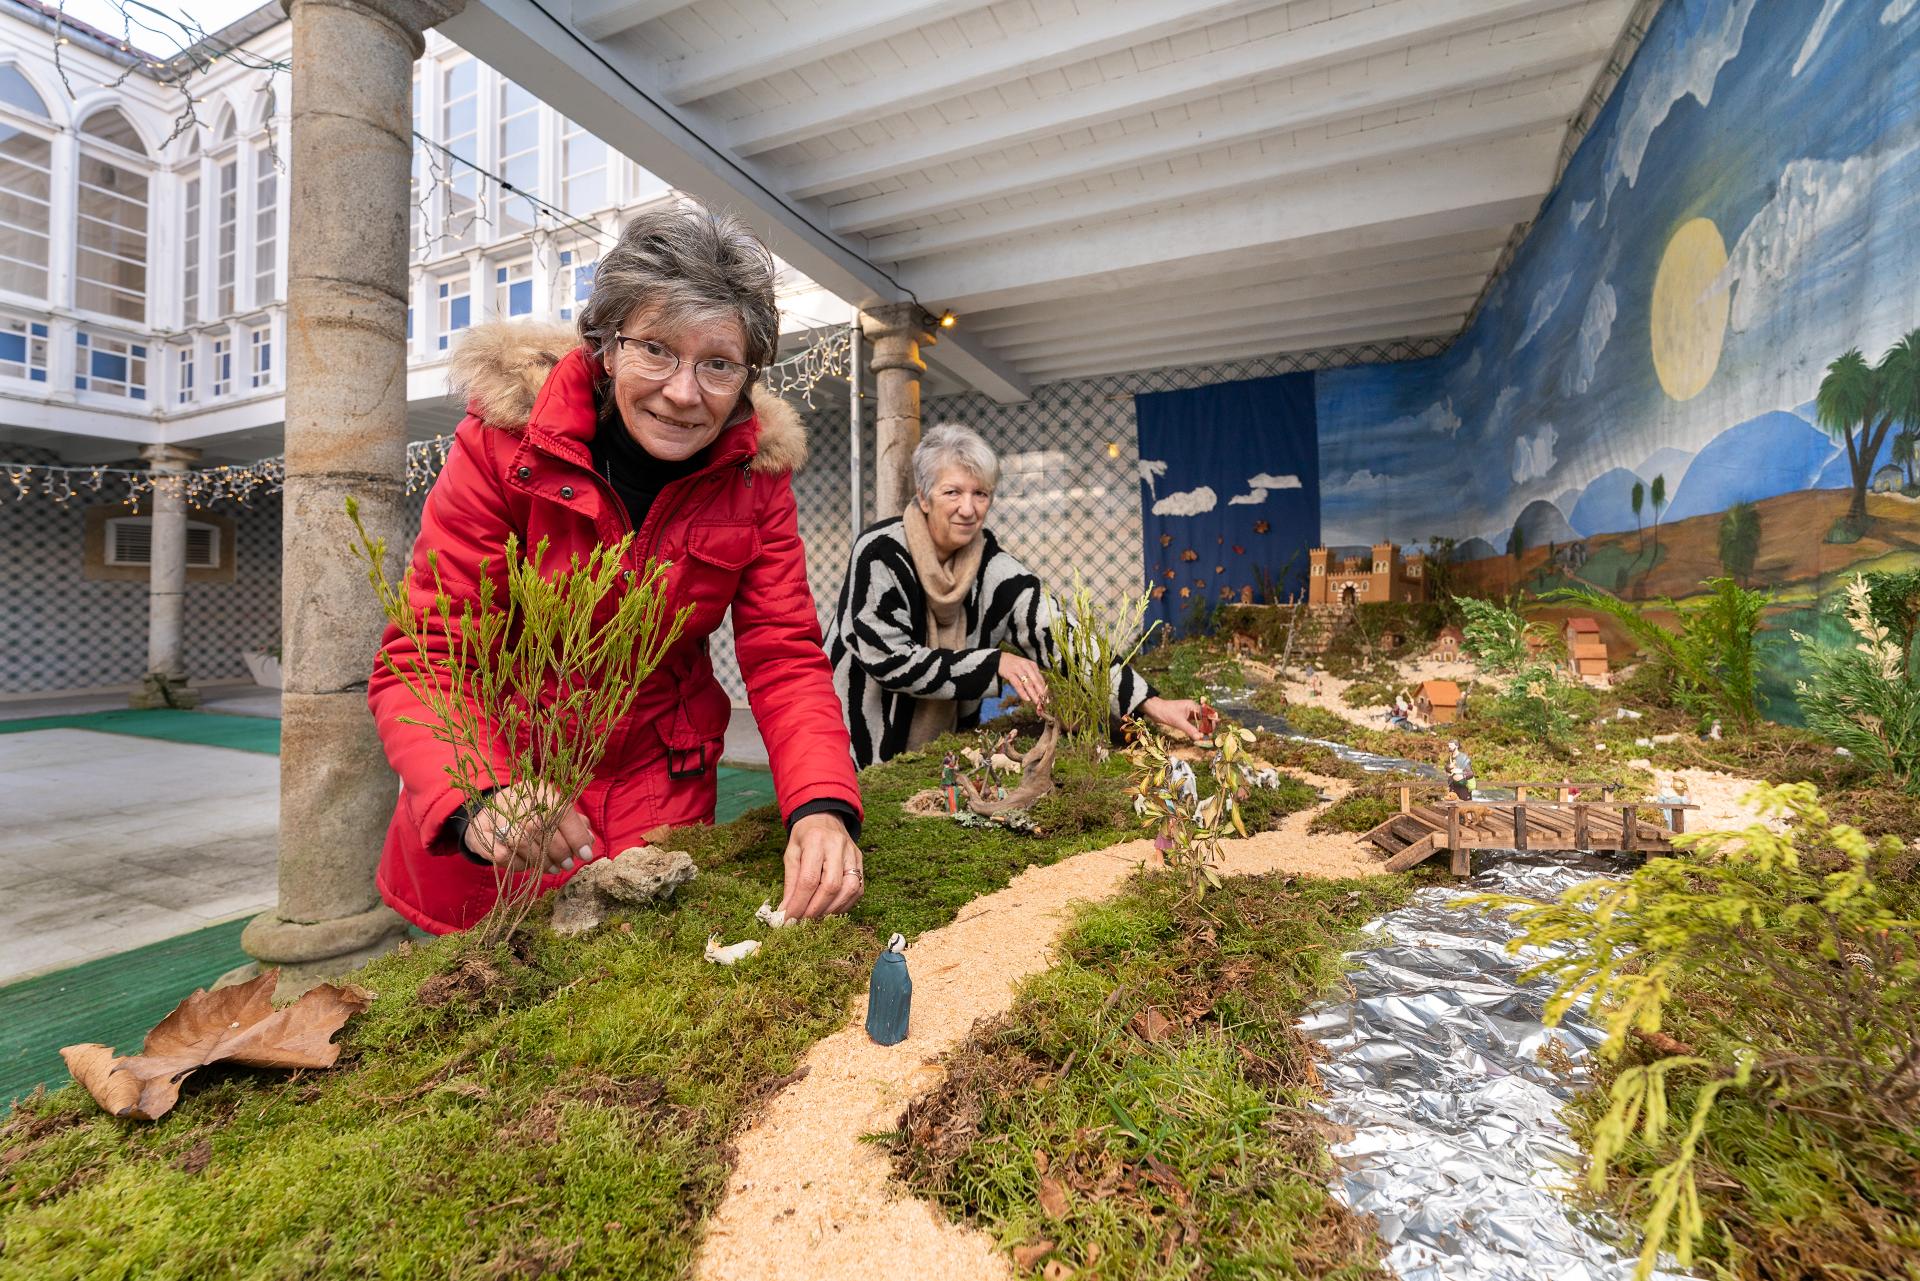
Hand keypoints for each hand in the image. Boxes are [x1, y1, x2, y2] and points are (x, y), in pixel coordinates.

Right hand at [462, 781, 593, 874]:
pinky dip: (519, 864)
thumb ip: (574, 824)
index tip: (585, 854)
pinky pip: (503, 854)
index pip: (561, 811)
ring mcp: (496, 815)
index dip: (576, 835)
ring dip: (541, 860)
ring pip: (523, 841)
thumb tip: (590, 840)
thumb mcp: (554, 813)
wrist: (488, 815)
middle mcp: (517, 799)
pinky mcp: (481, 833)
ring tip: (553, 868)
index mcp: (539, 790)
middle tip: (567, 864)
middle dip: (559, 851)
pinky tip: (528, 865)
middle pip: (542, 827)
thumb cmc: (530, 814)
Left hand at [778, 812, 864, 919]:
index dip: (799, 903)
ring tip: (816, 919)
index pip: (809, 879)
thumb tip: (786, 911)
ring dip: (832, 910)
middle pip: (831, 886)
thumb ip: (790, 882)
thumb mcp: (791, 853)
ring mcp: (853, 854)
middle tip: (802, 922)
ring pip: (850, 889)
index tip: (789, 918)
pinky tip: (831, 910)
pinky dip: (844, 904)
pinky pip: (858, 889)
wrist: (825, 817)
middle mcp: (838, 846)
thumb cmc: (805, 837)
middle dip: (816, 909)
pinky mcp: (861, 862)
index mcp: (815, 840)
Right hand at [998, 652, 1049, 708]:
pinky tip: (1026, 698)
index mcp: (1032, 665)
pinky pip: (1017, 684)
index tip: (1047, 697)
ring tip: (1037, 702)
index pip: (1040, 678)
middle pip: (1035, 681)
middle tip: (1044, 701)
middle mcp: (1026, 666)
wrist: (999, 659)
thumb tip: (1041, 690)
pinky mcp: (1010, 673)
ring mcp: (1018, 669)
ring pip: (1027, 683)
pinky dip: (1022, 692)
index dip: (1044, 688)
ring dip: (1033, 693)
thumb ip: (1032, 676)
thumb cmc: (1015, 665)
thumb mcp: (1026, 668)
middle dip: (1040, 692)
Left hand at [1140, 696, 1208, 740]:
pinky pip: (1194, 723)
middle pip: (1205, 717)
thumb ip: (1190, 730)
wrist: (1154, 710)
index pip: (1207, 713)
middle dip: (1209, 726)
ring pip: (1200, 721)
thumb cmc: (1165, 712)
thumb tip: (1200, 738)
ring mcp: (1188, 713)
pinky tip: (1198, 735)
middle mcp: (1192, 709)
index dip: (1211, 722)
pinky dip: (1197, 729)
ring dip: (1203, 728)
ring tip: (1206, 736)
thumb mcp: (1178, 722)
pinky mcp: (1184, 718)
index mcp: (1192, 706)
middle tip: (1210, 735)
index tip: (1213, 730)